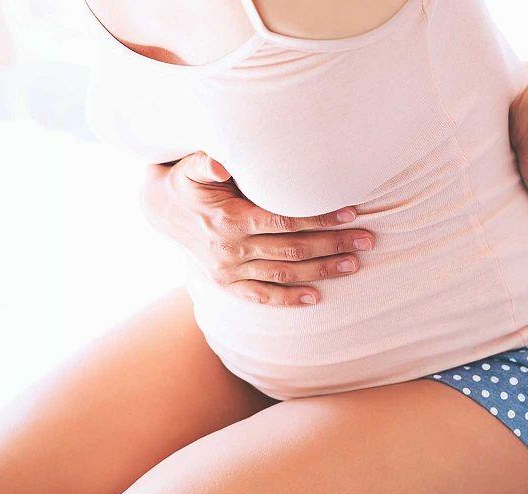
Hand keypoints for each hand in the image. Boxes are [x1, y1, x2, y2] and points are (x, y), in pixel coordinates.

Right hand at [140, 151, 374, 305]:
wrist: (160, 210)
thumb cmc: (187, 180)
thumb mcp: (191, 165)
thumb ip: (208, 161)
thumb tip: (223, 163)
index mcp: (229, 219)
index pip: (284, 220)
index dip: (319, 218)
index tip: (350, 212)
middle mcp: (230, 249)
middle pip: (292, 250)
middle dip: (333, 245)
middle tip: (367, 240)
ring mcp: (228, 270)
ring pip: (284, 274)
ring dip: (321, 271)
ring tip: (354, 265)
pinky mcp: (226, 283)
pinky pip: (260, 296)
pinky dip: (287, 300)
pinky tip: (315, 298)